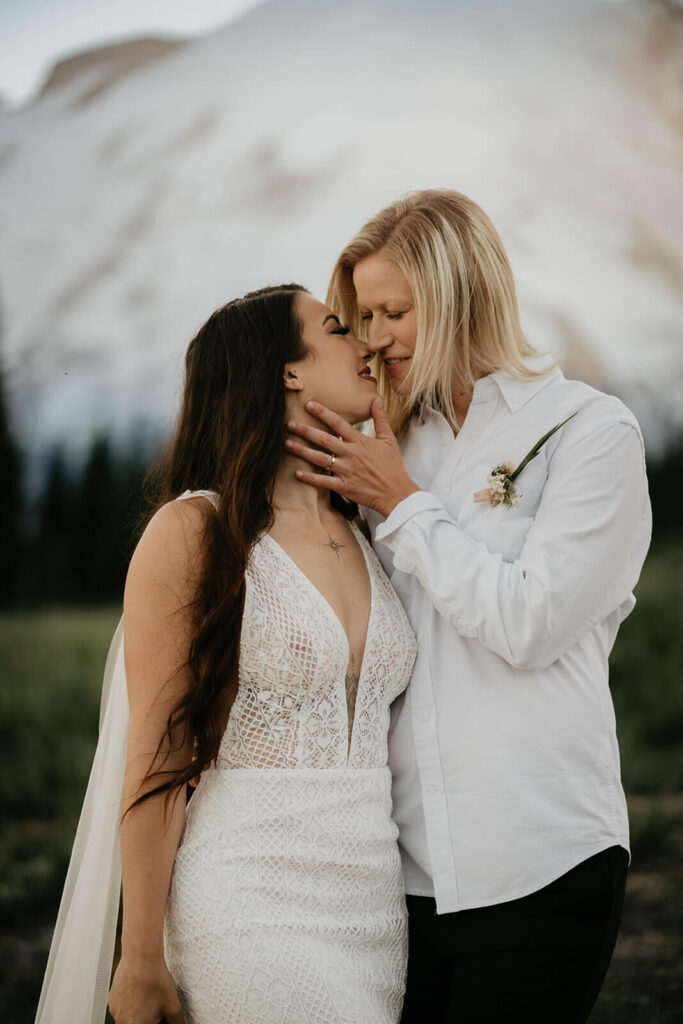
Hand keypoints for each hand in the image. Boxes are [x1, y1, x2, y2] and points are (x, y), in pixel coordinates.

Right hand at [108, 955, 184, 1023]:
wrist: (141, 956)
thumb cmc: (156, 980)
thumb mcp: (173, 1005)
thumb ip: (177, 1022)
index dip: (156, 1022)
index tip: (159, 1016)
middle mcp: (121, 1021)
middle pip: (137, 1023)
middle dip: (147, 1019)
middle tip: (155, 1005)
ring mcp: (114, 1011)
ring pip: (129, 1017)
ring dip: (138, 1012)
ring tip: (148, 995)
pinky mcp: (111, 1000)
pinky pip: (122, 1007)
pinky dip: (130, 1003)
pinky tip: (140, 990)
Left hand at [285, 397, 419, 517]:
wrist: (396, 493)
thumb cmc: (392, 466)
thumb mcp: (389, 439)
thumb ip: (380, 418)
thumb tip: (376, 399)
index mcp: (360, 442)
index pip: (338, 423)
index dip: (322, 412)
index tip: (309, 405)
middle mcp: (350, 454)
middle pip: (324, 439)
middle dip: (305, 430)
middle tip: (290, 423)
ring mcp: (346, 471)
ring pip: (319, 459)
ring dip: (302, 451)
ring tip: (287, 444)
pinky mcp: (343, 486)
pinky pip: (323, 481)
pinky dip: (310, 477)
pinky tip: (297, 472)